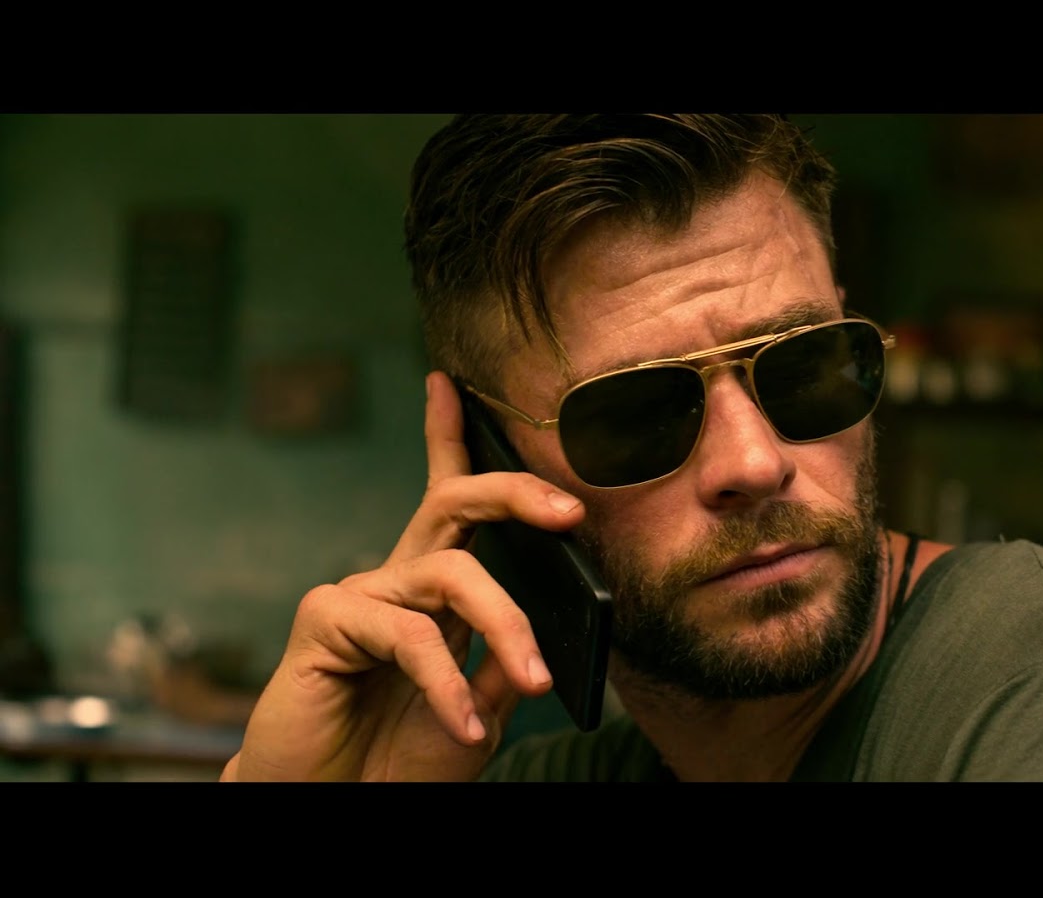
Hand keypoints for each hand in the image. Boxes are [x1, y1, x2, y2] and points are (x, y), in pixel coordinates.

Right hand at [222, 371, 580, 780]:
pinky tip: (460, 722)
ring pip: (453, 576)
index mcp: (433, 594)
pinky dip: (445, 681)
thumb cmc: (403, 760)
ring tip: (532, 685)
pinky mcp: (326, 622)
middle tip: (569, 513)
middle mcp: (396, 582)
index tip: (450, 385)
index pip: (447, 503)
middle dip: (515, 493)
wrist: (342, 806)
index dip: (447, 439)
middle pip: (455, 505)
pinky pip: (409, 633)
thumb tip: (543, 628)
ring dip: (508, 628)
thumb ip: (506, 661)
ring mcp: (358, 597)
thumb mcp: (483, 710)